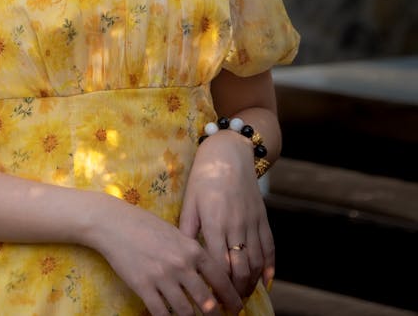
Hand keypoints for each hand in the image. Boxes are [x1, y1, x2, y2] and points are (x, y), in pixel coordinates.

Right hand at [86, 193, 243, 315]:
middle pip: (206, 301)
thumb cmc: (144, 224)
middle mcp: (180, 264)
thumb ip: (191, 251)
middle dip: (216, 315)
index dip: (231, 297)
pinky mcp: (143, 287)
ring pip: (186, 312)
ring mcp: (162, 277)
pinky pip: (162, 313)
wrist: (114, 223)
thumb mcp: (174, 232)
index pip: (220, 278)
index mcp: (191, 248)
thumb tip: (207, 272)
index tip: (236, 308)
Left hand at [179, 131, 274, 299]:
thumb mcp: (190, 201)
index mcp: (215, 222)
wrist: (230, 152)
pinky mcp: (263, 218)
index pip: (218, 265)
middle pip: (240, 269)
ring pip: (256, 262)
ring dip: (251, 284)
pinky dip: (270, 267)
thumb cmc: (204, 176)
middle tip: (229, 307)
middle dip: (235, 292)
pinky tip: (266, 282)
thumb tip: (182, 256)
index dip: (217, 287)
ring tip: (243, 297)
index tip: (213, 302)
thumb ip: (188, 229)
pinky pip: (269, 247)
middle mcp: (236, 225)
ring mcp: (252, 222)